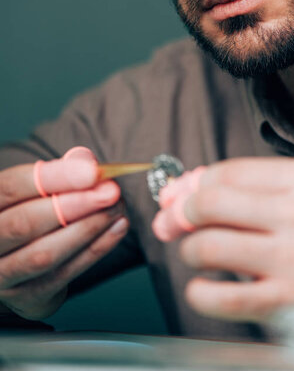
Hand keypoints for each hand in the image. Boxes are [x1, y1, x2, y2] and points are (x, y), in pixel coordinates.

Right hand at [0, 149, 127, 319]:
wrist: (18, 259)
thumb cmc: (31, 212)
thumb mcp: (36, 188)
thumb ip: (60, 172)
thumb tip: (86, 162)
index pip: (12, 186)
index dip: (54, 177)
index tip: (92, 170)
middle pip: (25, 222)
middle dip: (75, 205)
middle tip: (111, 192)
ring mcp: (1, 274)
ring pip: (44, 254)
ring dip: (88, 229)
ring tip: (117, 209)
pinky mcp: (26, 297)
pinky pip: (64, 274)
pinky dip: (96, 249)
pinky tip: (117, 229)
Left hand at [161, 158, 293, 347]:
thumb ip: (262, 190)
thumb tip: (194, 187)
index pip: (229, 172)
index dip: (192, 183)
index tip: (177, 195)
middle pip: (211, 202)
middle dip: (179, 212)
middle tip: (172, 222)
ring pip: (208, 246)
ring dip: (189, 250)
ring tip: (195, 254)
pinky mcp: (292, 307)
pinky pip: (221, 298)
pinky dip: (199, 292)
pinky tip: (203, 288)